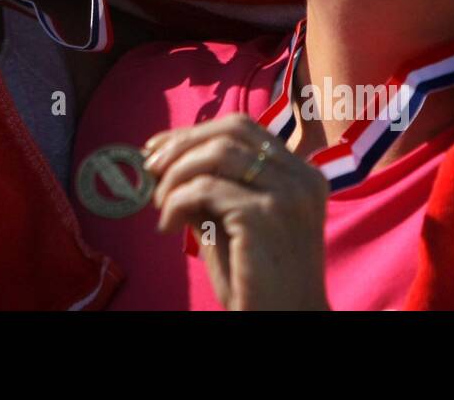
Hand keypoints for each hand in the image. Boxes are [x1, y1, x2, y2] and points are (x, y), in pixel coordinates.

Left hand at [143, 113, 330, 310]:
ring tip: (160, 203)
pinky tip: (167, 224)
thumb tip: (164, 159)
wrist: (286, 323)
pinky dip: (176, 200)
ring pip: (217, 153)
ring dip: (176, 173)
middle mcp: (302, 177)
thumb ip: (210, 188)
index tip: (158, 148)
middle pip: (232, 130)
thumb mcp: (232, 222)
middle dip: (183, 143)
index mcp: (302, 174)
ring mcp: (288, 194)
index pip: (243, 129)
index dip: (195, 133)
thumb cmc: (258, 280)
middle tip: (151, 168)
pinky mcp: (265, 216)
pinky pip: (205, 189)